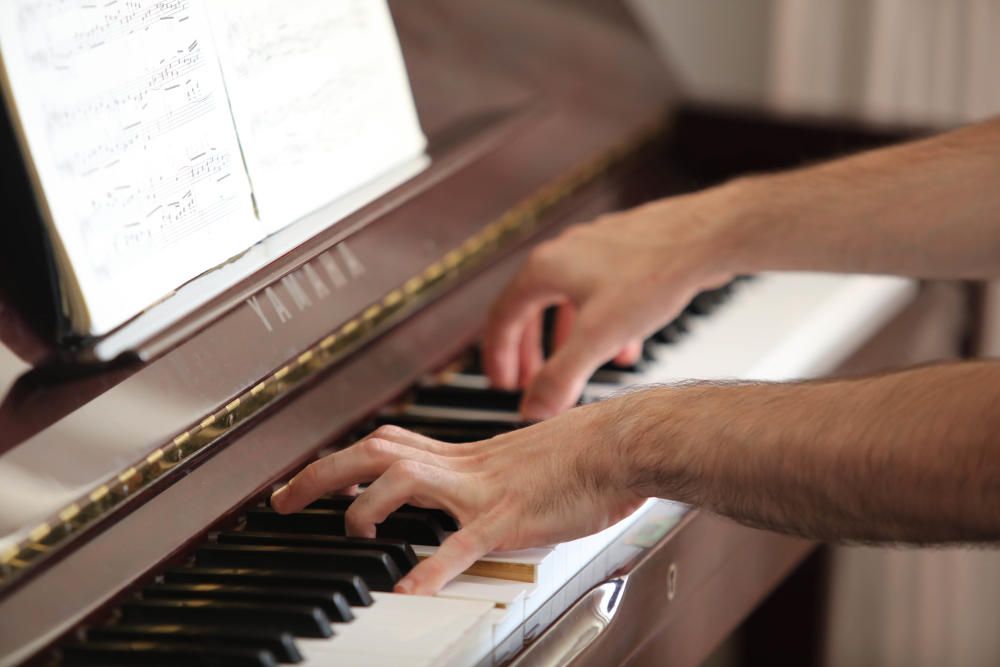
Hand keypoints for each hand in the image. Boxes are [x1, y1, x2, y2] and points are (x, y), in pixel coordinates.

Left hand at [269, 399, 644, 594]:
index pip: (390, 445)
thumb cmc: (585, 454)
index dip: (343, 460)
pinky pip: (462, 542)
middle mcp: (465, 465)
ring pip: (407, 480)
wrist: (622, 443)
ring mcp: (485, 488)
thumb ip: (490, 477)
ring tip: (352, 535)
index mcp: (467, 457)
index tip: (312, 477)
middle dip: (324, 472)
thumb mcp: (524, 460)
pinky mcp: (510, 517)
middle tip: (284, 499)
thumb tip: (469, 495)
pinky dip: (431, 568)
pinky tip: (406, 593)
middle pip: (378, 451)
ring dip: (368, 506)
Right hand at [482, 188, 741, 419]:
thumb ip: (561, 376)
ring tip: (575, 369)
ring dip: (567, 340)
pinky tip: (624, 349)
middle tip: (531, 382)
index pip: (502, 317)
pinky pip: (601, 293)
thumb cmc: (654, 275)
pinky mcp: (626, 250)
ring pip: (568, 301)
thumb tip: (532, 410)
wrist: (708, 236)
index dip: (499, 356)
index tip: (504, 384)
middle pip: (531, 308)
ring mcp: (595, 248)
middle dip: (532, 352)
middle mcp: (563, 252)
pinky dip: (602, 325)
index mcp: (544, 269)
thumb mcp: (598, 337)